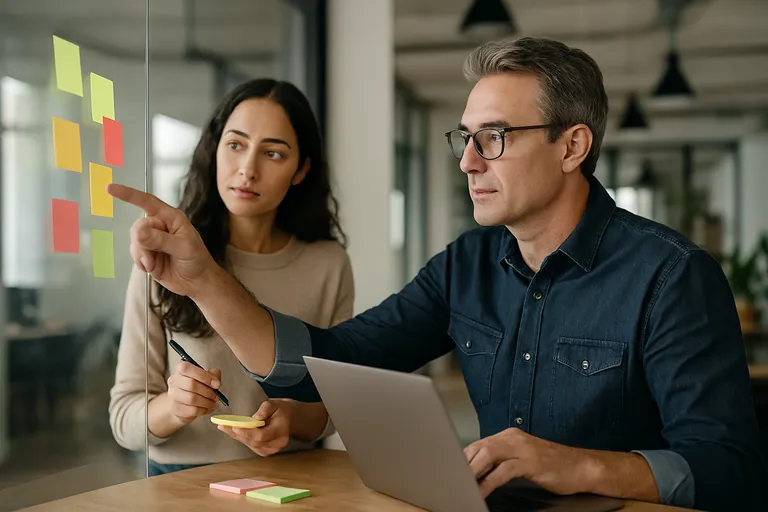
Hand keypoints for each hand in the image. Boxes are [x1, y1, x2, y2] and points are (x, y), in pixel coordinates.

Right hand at [107, 184, 219, 297]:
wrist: (196, 281)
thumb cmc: (197, 260)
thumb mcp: (183, 248)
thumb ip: (160, 240)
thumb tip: (139, 232)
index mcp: (171, 217)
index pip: (147, 202)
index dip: (129, 194)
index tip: (110, 189)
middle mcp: (160, 225)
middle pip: (138, 227)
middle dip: (142, 244)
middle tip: (151, 258)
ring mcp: (152, 240)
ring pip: (134, 241)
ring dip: (142, 255)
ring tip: (154, 264)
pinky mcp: (146, 253)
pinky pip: (134, 253)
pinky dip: (140, 262)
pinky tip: (151, 268)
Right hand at [166, 361, 222, 425]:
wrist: (182, 403)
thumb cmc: (196, 387)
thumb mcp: (205, 377)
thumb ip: (213, 374)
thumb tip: (216, 381)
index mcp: (181, 369)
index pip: (187, 368)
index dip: (204, 376)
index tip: (217, 384)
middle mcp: (174, 381)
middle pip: (191, 385)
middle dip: (208, 392)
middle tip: (216, 396)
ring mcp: (173, 395)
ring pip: (191, 399)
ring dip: (207, 402)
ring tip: (214, 404)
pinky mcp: (176, 408)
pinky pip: (192, 410)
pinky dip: (203, 410)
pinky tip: (208, 409)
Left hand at [217, 399, 294, 456]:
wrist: (290, 419)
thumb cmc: (281, 410)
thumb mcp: (275, 403)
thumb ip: (265, 409)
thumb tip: (254, 418)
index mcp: (281, 431)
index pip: (261, 436)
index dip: (247, 433)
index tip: (235, 427)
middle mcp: (277, 444)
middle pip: (254, 442)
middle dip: (238, 434)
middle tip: (223, 426)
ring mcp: (272, 449)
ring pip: (251, 445)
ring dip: (238, 437)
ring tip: (225, 427)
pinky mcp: (265, 451)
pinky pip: (251, 446)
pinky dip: (242, 439)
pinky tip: (234, 432)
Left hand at [464, 428, 594, 498]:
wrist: (582, 467)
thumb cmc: (552, 466)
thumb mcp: (522, 460)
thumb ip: (501, 461)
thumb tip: (478, 473)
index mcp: (509, 436)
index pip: (478, 444)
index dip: (463, 459)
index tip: (451, 472)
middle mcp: (513, 438)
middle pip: (479, 448)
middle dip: (464, 465)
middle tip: (452, 481)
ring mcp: (522, 448)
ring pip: (488, 455)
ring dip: (472, 472)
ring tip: (462, 486)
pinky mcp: (531, 461)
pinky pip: (503, 471)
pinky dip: (489, 482)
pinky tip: (482, 492)